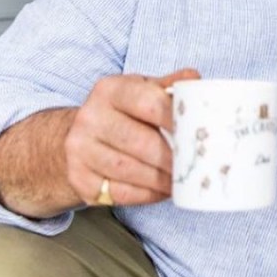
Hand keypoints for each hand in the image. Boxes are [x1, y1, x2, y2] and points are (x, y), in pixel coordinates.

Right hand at [65, 69, 199, 207]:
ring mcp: (79, 149)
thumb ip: (170, 86)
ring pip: (128, 170)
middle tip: (194, 166)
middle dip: (171, 158)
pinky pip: (117, 192)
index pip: (150, 104)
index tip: (198, 134)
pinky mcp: (78, 177)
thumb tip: (196, 82)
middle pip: (140, 142)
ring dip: (161, 180)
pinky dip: (145, 194)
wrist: (78, 133)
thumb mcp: (142, 90)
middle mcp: (90, 117)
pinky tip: (161, 191)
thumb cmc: (122, 110)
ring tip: (181, 181)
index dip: (177, 121)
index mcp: (110, 90)